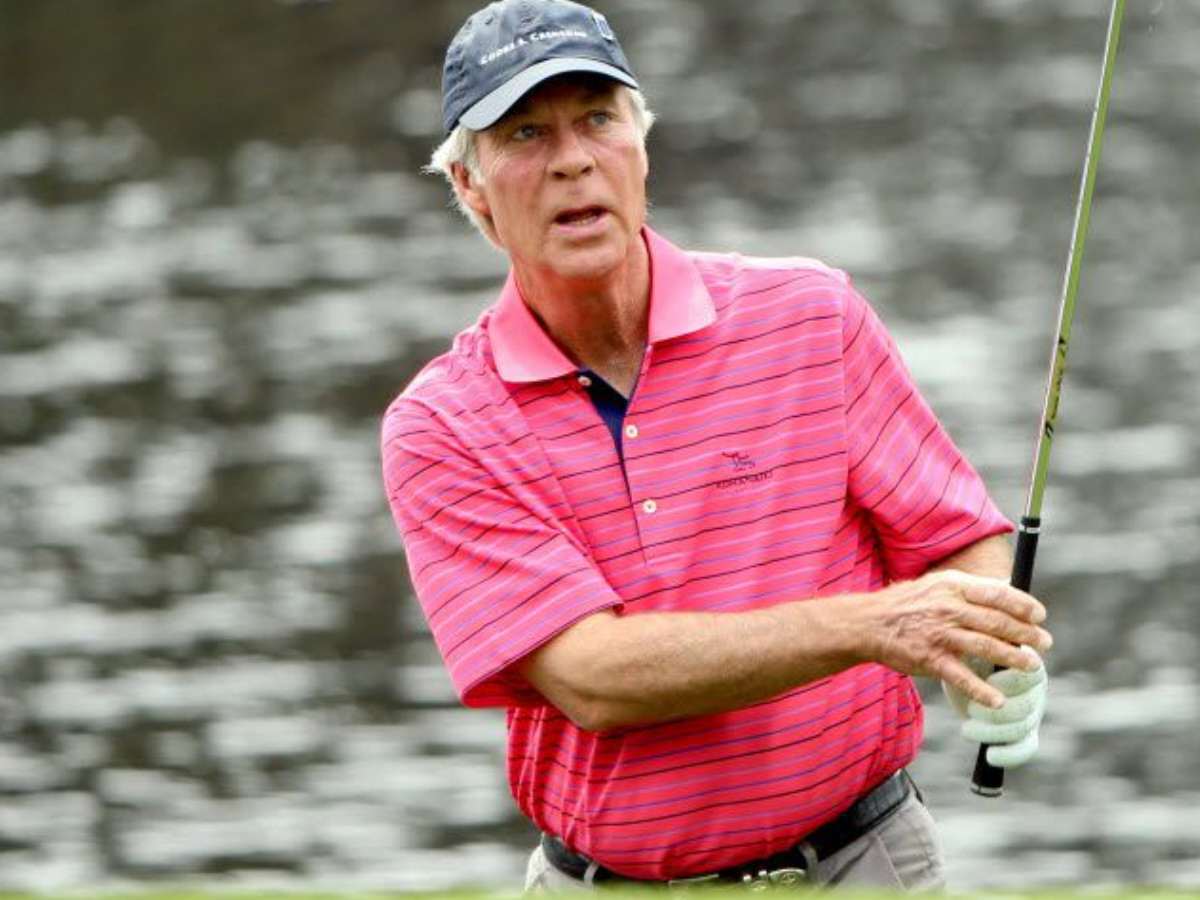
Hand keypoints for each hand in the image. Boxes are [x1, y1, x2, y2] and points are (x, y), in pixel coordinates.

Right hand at [866, 570, 1052, 709]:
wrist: (869, 623)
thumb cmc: (908, 603)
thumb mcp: (938, 584)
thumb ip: (970, 589)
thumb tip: (1008, 591)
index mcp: (954, 586)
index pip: (998, 594)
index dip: (1024, 605)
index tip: (1039, 616)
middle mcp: (949, 608)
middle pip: (998, 622)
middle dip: (1027, 634)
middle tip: (1044, 643)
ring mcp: (940, 634)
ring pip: (987, 647)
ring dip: (1014, 658)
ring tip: (1031, 666)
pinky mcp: (930, 659)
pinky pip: (962, 677)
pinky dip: (982, 691)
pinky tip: (997, 701)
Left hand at [954, 649, 1047, 767]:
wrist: (959, 674)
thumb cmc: (966, 658)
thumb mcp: (972, 650)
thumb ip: (982, 649)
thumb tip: (986, 638)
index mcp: (1028, 666)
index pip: (1030, 676)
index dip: (1010, 682)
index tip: (989, 681)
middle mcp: (1035, 691)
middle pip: (1027, 707)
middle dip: (997, 711)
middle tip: (971, 709)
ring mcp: (1033, 714)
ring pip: (1022, 729)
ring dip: (993, 732)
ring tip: (967, 729)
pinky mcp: (1026, 734)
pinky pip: (1025, 749)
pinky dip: (1008, 755)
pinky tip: (990, 756)